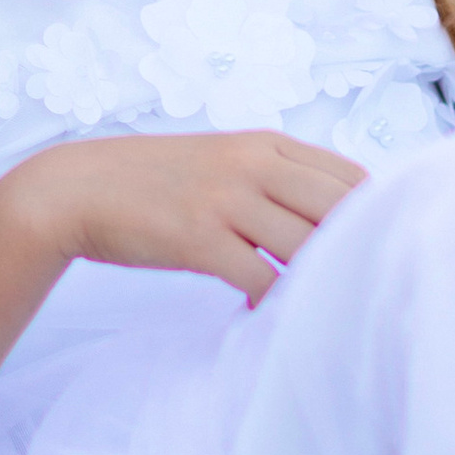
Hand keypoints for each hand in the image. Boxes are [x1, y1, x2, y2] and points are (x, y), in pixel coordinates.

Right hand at [15, 130, 365, 302]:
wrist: (78, 188)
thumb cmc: (155, 182)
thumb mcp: (222, 160)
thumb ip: (275, 177)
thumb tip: (334, 217)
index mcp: (265, 144)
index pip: (350, 175)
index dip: (375, 215)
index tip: (377, 250)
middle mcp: (253, 164)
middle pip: (341, 208)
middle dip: (361, 249)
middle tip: (362, 286)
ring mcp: (226, 200)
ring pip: (308, 245)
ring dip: (320, 280)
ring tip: (317, 304)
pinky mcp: (199, 238)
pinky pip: (261, 278)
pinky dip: (272, 302)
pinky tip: (259, 310)